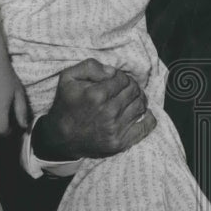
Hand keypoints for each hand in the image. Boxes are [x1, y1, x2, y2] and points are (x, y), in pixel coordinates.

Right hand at [32, 59, 155, 160]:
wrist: (60, 138)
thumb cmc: (66, 105)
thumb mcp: (68, 78)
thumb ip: (90, 66)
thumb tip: (112, 71)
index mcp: (96, 95)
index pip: (123, 79)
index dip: (121, 76)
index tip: (116, 80)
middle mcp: (108, 112)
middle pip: (134, 91)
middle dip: (132, 86)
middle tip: (125, 88)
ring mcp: (115, 129)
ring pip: (140, 106)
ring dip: (139, 99)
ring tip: (131, 99)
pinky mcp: (120, 143)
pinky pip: (145, 127)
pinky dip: (149, 118)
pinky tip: (145, 113)